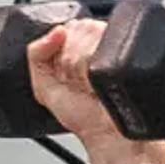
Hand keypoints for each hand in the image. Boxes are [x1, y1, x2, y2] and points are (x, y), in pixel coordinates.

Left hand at [29, 18, 164, 163]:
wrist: (110, 136)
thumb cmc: (84, 118)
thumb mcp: (45, 88)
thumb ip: (36, 56)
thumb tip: (56, 30)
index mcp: (82, 46)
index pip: (67, 27)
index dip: (62, 53)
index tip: (67, 75)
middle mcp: (101, 42)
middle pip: (76, 29)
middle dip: (69, 61)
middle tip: (79, 83)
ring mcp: (116, 45)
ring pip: (87, 35)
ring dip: (80, 66)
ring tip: (89, 84)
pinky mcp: (127, 50)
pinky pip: (99, 45)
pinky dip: (90, 66)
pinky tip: (95, 81)